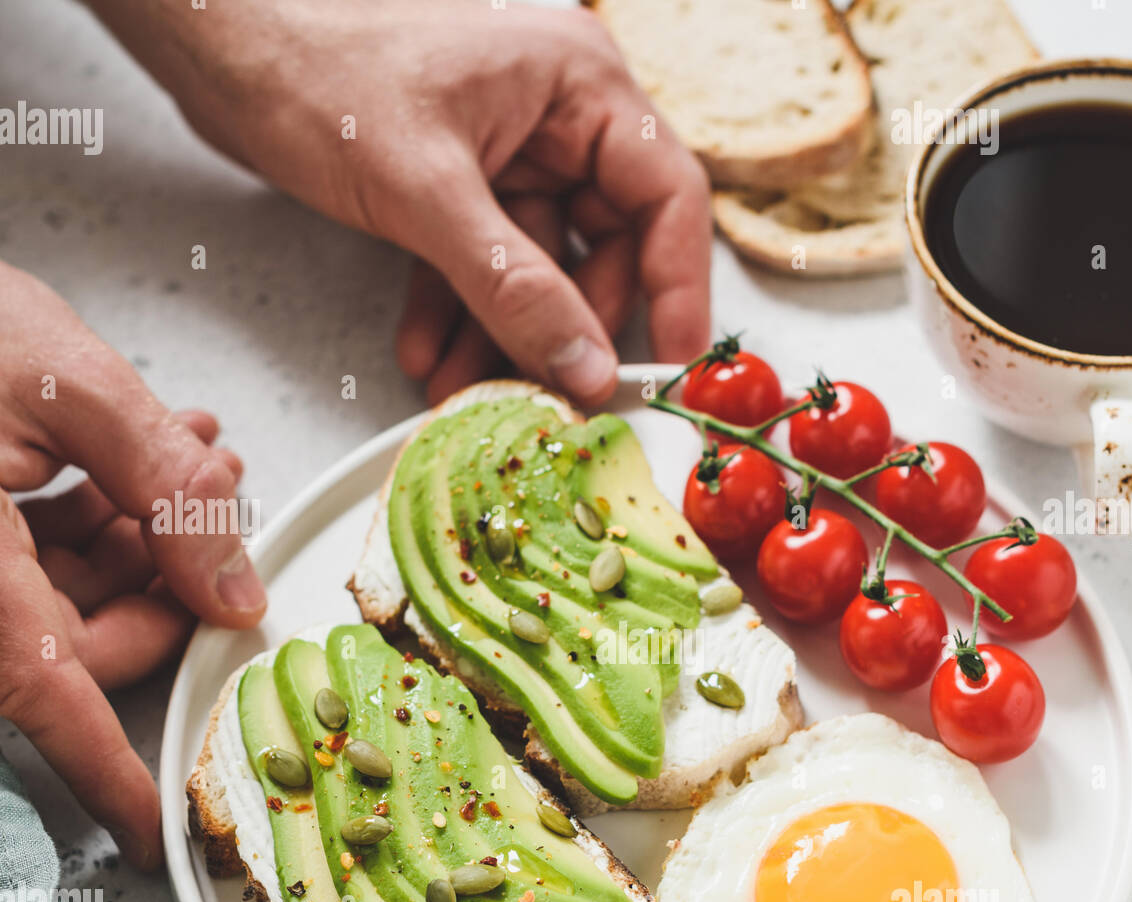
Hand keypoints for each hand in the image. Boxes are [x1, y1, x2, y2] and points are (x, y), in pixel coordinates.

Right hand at [0, 263, 265, 867]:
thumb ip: (168, 491)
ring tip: (195, 452)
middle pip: (78, 642)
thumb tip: (234, 591)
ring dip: (142, 537)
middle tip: (221, 501)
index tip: (153, 831)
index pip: (46, 702)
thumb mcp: (68, 383)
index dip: (107, 775)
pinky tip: (135, 456)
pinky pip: (24, 562)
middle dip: (168, 578)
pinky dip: (90, 518)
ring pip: (60, 599)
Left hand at [90, 0, 712, 403]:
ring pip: (535, 268)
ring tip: (465, 393)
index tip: (666, 364)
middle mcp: (555, 116)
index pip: (666, 196)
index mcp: (577, 83)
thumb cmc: (316, 65)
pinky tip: (428, 357)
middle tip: (544, 395)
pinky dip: (458, 314)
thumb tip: (584, 367)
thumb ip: (515, 287)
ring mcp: (506, 150)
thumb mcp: (428, 191)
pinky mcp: (457, 182)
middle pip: (601, 246)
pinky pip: (482, 264)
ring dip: (502, 337)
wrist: (215, 36)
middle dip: (561, 330)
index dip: (677, 286)